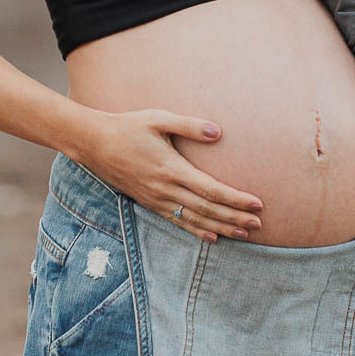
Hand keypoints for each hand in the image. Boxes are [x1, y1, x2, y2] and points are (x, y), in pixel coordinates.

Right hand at [72, 108, 263, 241]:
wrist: (95, 143)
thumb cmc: (130, 126)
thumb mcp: (159, 118)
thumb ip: (190, 125)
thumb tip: (218, 132)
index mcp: (172, 168)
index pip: (211, 189)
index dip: (235, 199)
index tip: (256, 203)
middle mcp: (165, 189)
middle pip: (207, 209)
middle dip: (234, 217)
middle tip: (259, 223)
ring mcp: (157, 199)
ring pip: (194, 219)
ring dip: (220, 227)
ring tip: (244, 233)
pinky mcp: (150, 203)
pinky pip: (177, 221)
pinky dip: (196, 230)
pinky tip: (212, 237)